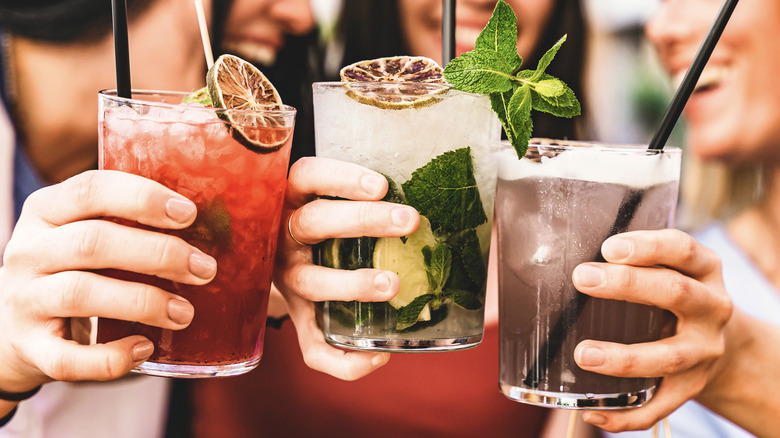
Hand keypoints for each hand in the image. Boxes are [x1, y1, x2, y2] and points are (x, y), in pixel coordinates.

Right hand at [0, 170, 215, 391]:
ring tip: (185, 312)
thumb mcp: (83, 232)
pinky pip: (69, 358)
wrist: (10, 324)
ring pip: (81, 293)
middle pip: (94, 242)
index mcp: (47, 210)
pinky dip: (110, 358)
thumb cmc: (70, 268)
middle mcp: (28, 251)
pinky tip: (145, 348)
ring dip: (143, 302)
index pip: (91, 189)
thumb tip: (209, 226)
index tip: (188, 214)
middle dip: (159, 254)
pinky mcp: (30, 347)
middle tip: (204, 269)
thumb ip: (126, 222)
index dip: (142, 198)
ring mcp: (24, 300)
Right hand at [274, 157, 418, 379]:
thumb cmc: (324, 220)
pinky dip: (343, 360)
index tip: (381, 184)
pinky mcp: (298, 318)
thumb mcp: (329, 198)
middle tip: (409, 220)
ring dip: (352, 284)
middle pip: (314, 223)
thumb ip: (367, 195)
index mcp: (293, 199)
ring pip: (311, 282)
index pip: (307, 176)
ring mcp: (287, 280)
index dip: (340, 178)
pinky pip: (312, 347)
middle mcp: (283, 238)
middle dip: (363, 220)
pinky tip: (380, 356)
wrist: (272, 258)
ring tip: (392, 284)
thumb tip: (441, 193)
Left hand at [570, 229, 732, 430]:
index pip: (682, 249)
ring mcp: (705, 352)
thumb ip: (632, 259)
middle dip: (627, 285)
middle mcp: (712, 308)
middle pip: (675, 293)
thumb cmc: (673, 294)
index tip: (608, 247)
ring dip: (624, 358)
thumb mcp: (669, 268)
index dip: (647, 246)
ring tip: (583, 354)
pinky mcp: (692, 388)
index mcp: (704, 270)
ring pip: (668, 357)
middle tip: (581, 278)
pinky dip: (626, 415)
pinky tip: (593, 410)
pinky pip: (660, 407)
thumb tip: (556, 255)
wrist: (723, 344)